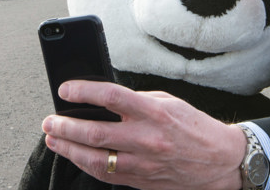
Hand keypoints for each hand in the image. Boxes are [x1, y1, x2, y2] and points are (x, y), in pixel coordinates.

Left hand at [43, 80, 246, 189]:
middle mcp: (146, 138)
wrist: (219, 161)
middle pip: (94, 132)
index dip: (82, 91)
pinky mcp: (141, 180)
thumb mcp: (167, 102)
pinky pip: (105, 174)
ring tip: (53, 138)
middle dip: (65, 126)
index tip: (65, 90)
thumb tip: (102, 99)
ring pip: (94, 158)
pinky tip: (75, 155)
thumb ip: (135, 101)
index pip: (110, 97)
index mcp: (153, 112)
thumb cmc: (193, 127)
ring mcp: (143, 163)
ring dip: (68, 148)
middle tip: (50, 120)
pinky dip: (85, 164)